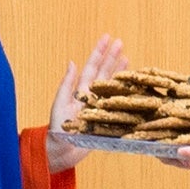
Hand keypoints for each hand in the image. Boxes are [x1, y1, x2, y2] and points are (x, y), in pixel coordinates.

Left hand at [45, 34, 127, 171]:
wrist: (62, 150)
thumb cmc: (57, 129)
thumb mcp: (59, 103)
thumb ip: (67, 84)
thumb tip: (71, 62)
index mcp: (81, 91)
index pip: (92, 67)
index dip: (100, 52)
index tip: (107, 38)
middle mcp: (92, 96)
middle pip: (105, 73)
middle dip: (112, 57)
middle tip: (121, 43)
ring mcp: (101, 107)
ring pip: (112, 86)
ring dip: (119, 72)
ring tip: (127, 58)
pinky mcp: (107, 119)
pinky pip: (118, 103)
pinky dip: (126, 94)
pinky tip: (132, 87)